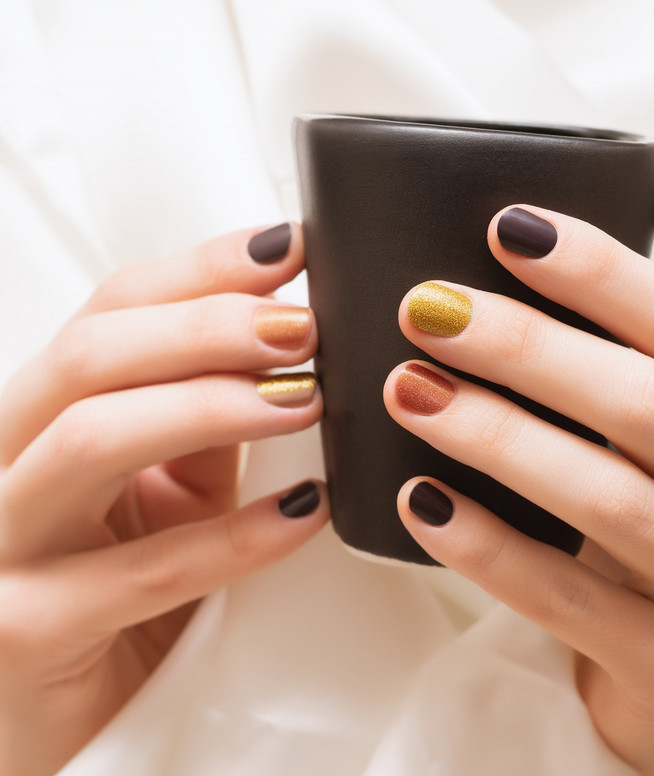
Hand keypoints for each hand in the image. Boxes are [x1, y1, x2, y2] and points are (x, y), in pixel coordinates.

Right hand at [0, 224, 329, 775]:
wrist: (57, 722)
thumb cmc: (111, 598)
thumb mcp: (161, 494)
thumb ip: (204, 423)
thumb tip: (293, 340)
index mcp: (35, 420)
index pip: (105, 312)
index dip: (198, 272)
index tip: (292, 248)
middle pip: (88, 358)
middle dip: (206, 327)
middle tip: (304, 325)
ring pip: (90, 440)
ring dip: (210, 405)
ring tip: (305, 396)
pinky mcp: (23, 631)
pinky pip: (139, 574)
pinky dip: (234, 537)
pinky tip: (308, 510)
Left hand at [384, 207, 653, 775]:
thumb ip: (629, 380)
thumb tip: (494, 283)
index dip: (603, 271)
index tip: (507, 228)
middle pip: (651, 406)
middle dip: (530, 346)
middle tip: (429, 310)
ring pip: (612, 499)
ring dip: (498, 434)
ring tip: (411, 390)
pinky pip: (567, 599)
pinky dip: (487, 545)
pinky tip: (422, 502)